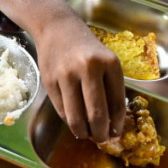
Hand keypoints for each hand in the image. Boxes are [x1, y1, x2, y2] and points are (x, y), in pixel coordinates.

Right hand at [36, 14, 126, 142]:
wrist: (57, 28)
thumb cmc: (86, 48)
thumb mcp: (106, 61)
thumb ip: (111, 89)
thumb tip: (113, 125)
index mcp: (109, 63)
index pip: (117, 103)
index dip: (118, 124)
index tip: (116, 134)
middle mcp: (88, 68)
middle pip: (97, 114)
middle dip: (101, 134)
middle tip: (101, 139)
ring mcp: (66, 75)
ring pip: (76, 117)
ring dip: (83, 132)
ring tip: (87, 134)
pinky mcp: (50, 81)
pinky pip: (61, 110)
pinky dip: (69, 121)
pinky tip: (74, 120)